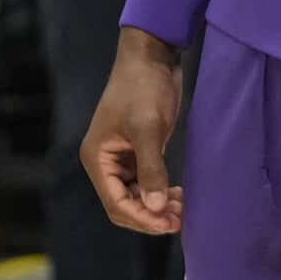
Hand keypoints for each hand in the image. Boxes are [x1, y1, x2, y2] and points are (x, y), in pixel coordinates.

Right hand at [83, 26, 186, 233]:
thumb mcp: (147, 128)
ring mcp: (121, 157)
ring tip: (183, 209)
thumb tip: (157, 208)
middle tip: (180, 219)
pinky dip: (161, 192)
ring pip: (136, 196)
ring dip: (157, 207)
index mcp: (97, 158)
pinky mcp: (137, 151)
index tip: (169, 222)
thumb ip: (151, 169)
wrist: (152, 57)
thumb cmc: (144, 89)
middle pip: (124, 204)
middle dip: (150, 215)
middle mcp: (105, 162)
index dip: (142, 218)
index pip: (116, 203)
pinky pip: (145, 183)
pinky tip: (179, 194)